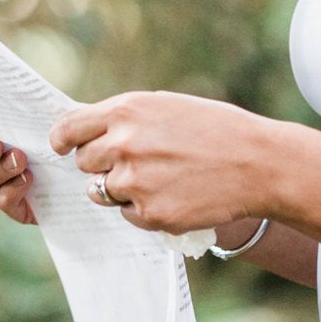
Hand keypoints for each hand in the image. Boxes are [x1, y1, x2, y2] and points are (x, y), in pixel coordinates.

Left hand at [48, 90, 279, 236]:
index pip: (68, 129)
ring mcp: (135, 183)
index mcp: (125, 112)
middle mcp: (123, 146)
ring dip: (121, 188)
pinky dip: (144, 209)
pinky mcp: (151, 214)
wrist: (258, 163)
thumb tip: (87, 131)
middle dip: (101, 164)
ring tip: (160, 178)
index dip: (62, 140)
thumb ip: (123, 118)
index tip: (62, 147)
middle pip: (84, 163)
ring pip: (103, 191)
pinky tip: (174, 195)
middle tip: (134, 163)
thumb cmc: (214, 129)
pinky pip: (129, 215)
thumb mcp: (164, 106)